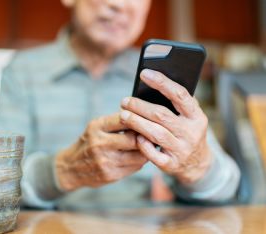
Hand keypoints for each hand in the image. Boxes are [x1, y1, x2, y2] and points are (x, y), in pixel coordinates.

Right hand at [55, 113, 147, 190]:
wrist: (71, 168)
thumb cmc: (88, 143)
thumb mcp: (96, 127)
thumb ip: (116, 122)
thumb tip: (144, 118)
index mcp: (96, 127)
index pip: (124, 119)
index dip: (139, 120)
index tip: (147, 120)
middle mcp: (99, 144)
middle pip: (134, 139)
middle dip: (145, 137)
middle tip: (152, 135)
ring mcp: (105, 161)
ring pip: (138, 156)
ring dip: (146, 151)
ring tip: (147, 146)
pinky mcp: (111, 175)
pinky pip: (135, 167)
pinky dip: (140, 161)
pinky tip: (137, 157)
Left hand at [120, 69, 211, 184]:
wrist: (198, 163)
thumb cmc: (187, 132)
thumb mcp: (190, 117)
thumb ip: (177, 102)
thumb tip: (152, 82)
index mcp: (197, 116)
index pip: (180, 95)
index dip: (161, 82)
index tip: (144, 73)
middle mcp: (191, 133)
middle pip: (162, 115)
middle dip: (140, 106)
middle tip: (124, 101)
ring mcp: (182, 149)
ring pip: (155, 133)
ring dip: (136, 123)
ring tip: (123, 115)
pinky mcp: (172, 164)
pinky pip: (154, 155)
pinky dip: (143, 145)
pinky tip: (134, 136)